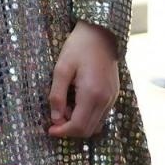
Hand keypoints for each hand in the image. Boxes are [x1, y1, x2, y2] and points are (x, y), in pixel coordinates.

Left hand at [47, 21, 119, 138]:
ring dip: (79, 123)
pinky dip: (88, 116)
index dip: (62, 131)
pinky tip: (78, 102)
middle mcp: (105, 100)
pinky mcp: (114, 94)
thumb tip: (55, 118)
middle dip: (70, 129)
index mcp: (91, 94)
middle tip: (56, 116)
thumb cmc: (78, 47)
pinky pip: (102, 115)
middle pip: (88, 130)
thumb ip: (57, 95)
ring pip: (96, 125)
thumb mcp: (61, 68)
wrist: (101, 33)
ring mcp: (112, 98)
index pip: (78, 126)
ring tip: (67, 107)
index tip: (50, 129)